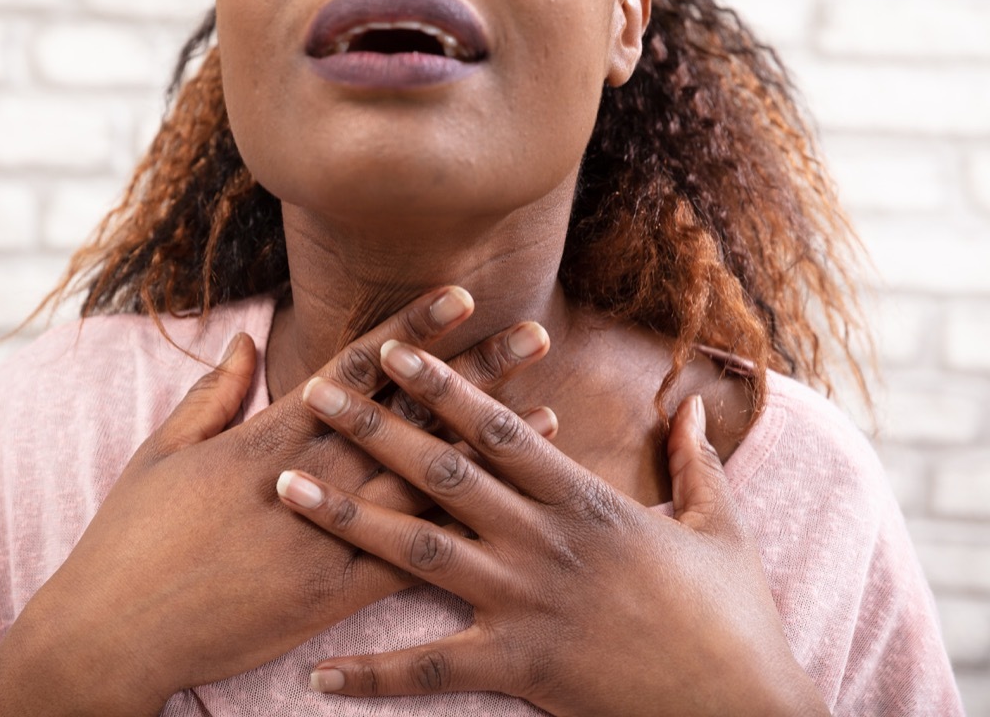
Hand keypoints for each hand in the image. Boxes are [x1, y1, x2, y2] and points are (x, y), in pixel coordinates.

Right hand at [0, 288, 554, 716]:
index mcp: (266, 439)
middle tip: (533, 335)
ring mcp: (324, 540)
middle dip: (473, 374)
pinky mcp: (330, 596)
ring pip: (421, 482)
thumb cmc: (130, 540)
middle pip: (408, 416)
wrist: (113, 633)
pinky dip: (460, 529)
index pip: (355, 369)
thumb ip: (213, 394)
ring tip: (545, 412)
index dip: (412, 329)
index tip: (462, 295)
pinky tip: (501, 510)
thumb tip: (244, 339)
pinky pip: (407, 559)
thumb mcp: (162, 452)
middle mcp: (307, 481)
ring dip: (484, 446)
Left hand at [277, 340, 830, 716]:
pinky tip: (318, 672)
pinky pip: (430, 669)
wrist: (741, 710)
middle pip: (442, 473)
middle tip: (318, 390)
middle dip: (375, 428)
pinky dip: (371, 673)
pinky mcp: (518, 666)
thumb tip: (691, 402)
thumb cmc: (733, 616)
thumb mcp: (723, 523)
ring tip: (288, 488)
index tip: (395, 349)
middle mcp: (543, 542)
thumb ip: (698, 457)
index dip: (442, 385)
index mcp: (585, 500)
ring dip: (348, 517)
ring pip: (419, 551)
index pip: (499, 428)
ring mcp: (525, 604)